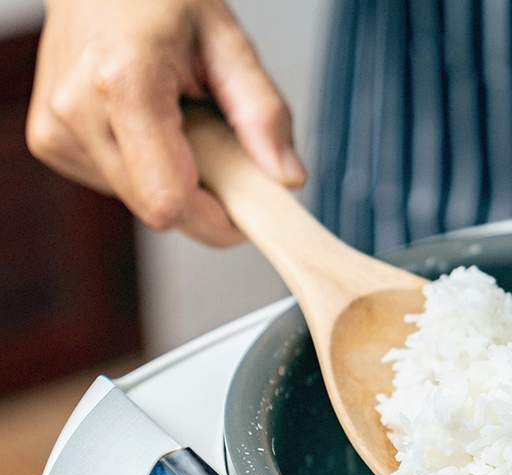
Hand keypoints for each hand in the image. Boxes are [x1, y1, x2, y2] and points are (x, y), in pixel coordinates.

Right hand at [26, 0, 305, 245]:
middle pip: (157, 209)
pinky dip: (144, 168)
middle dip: (201, 196)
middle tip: (217, 144)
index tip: (246, 209)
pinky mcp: (49, 141)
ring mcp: (56, 129)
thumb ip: (264, 114)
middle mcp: (78, 110)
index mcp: (123, 83)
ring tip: (176, 120)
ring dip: (172, 178)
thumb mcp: (229, 43)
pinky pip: (116, 185)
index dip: (216, 219)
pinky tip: (147, 124)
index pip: (170, 200)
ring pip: (138, 202)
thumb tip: (287, 178)